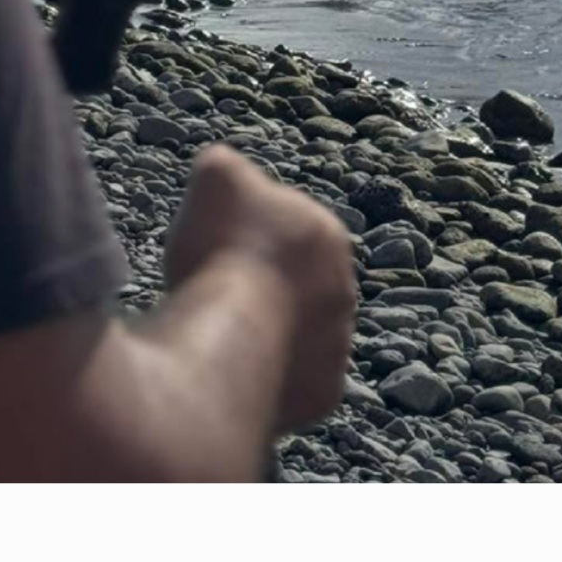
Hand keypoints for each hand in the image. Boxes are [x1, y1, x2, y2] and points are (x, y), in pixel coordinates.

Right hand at [162, 146, 357, 434]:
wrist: (231, 332)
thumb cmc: (222, 252)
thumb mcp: (216, 178)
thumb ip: (225, 168)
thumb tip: (222, 167)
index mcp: (328, 237)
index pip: (293, 231)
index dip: (251, 239)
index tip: (219, 251)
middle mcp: (345, 292)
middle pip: (300, 288)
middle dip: (266, 290)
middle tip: (219, 298)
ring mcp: (339, 347)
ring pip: (301, 339)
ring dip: (271, 337)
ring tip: (223, 342)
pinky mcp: (323, 394)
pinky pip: (295, 385)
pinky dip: (269, 382)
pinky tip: (234, 376)